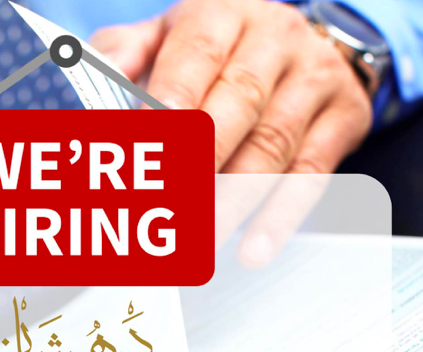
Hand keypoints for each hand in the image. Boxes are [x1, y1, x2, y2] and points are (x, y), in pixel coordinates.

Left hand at [91, 0, 372, 264]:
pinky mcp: (343, 117)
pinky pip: (312, 173)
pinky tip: (252, 250)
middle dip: (195, 168)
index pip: (191, 62)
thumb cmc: (221, 51)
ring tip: (195, 247)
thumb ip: (124, 58)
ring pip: (270, 146)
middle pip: (234, 107)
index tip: (139, 154)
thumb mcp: (170, 37)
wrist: (307, 42)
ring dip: (230, 204)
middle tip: (162, 215)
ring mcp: (313, 77)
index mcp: (221, 16)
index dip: (165, 110)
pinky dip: (279, 217)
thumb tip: (86, 91)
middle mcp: (272, 39)